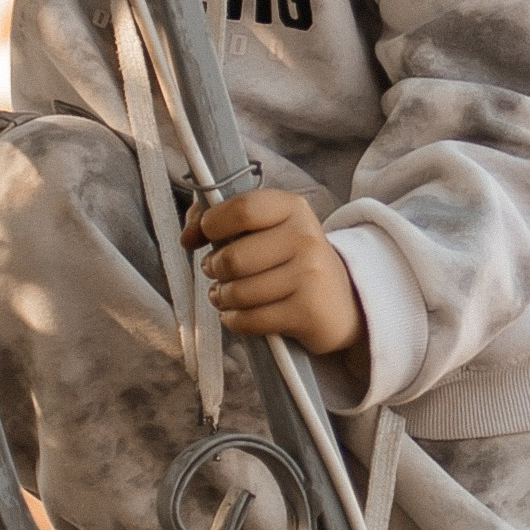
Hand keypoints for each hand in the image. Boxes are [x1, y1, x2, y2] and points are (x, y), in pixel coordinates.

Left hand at [183, 189, 363, 355]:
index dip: (210, 224)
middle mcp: (305, 237)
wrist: (340, 303)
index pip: (242, 209)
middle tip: (218, 273)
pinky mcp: (307, 310)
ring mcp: (309, 274)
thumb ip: (224, 219)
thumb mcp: (269, 230)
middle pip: (233, 258)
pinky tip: (239, 315)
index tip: (200, 236)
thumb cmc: (291, 262)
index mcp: (292, 208)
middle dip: (213, 270)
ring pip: (239, 293)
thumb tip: (188, 235)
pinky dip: (235, 321)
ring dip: (222, 298)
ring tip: (227, 296)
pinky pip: (251, 320)